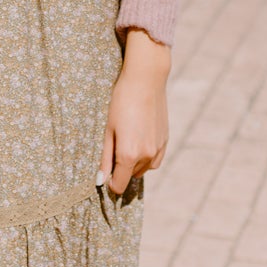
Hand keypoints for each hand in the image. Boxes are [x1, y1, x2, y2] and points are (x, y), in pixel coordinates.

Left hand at [99, 29, 169, 195]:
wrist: (146, 81)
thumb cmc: (121, 103)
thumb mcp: (108, 130)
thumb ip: (105, 158)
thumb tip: (101, 180)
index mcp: (128, 155)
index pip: (119, 185)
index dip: (110, 182)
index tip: (105, 172)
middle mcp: (146, 156)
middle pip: (130, 176)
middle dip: (121, 168)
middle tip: (115, 145)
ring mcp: (158, 149)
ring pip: (143, 169)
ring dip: (135, 163)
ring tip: (128, 140)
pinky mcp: (165, 141)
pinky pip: (155, 160)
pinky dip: (146, 157)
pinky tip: (140, 140)